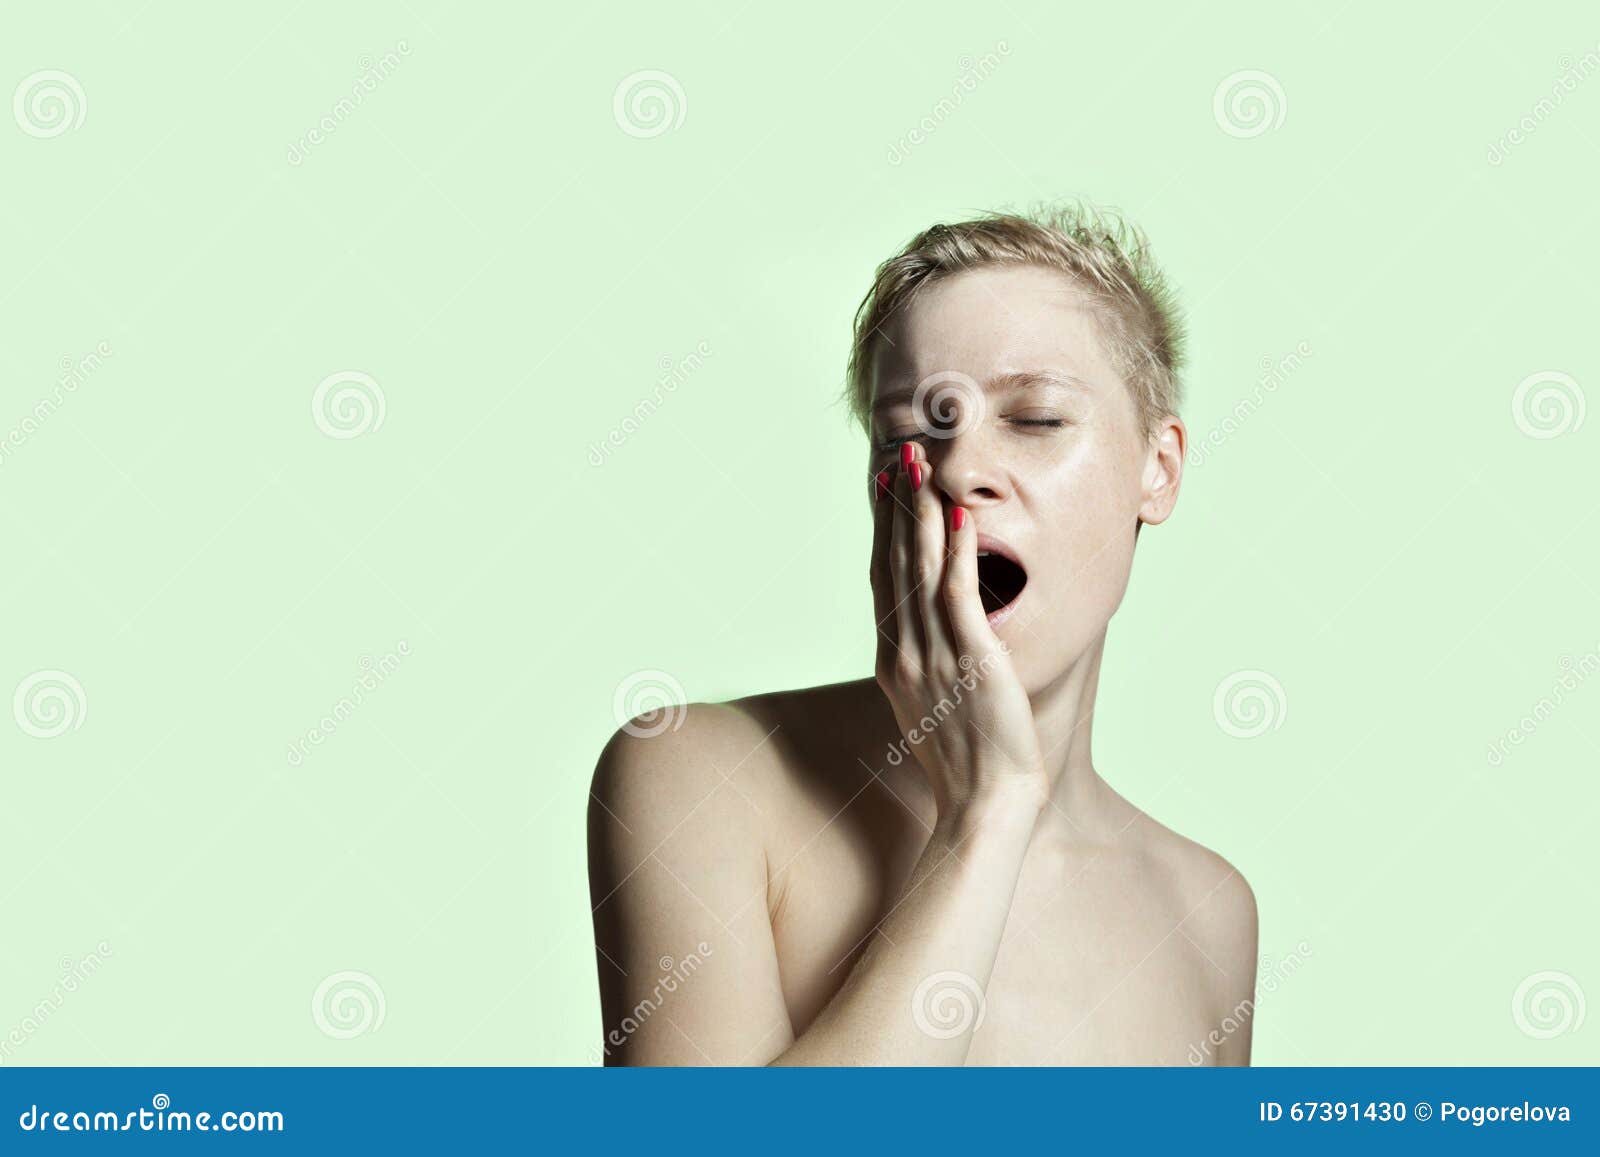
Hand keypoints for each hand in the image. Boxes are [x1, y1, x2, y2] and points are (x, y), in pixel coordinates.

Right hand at [869, 441, 1047, 817]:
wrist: (981, 810)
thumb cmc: (967, 768)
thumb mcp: (934, 710)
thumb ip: (928, 669)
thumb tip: (931, 642)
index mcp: (894, 663)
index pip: (885, 580)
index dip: (884, 530)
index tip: (884, 488)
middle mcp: (905, 653)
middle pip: (894, 563)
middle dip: (896, 505)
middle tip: (898, 454)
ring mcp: (934, 656)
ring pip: (921, 569)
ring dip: (920, 512)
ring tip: (922, 465)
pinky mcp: (971, 662)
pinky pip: (959, 595)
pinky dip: (956, 552)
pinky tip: (958, 515)